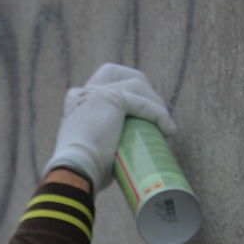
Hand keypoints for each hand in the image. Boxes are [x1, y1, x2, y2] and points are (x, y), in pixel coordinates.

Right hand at [44, 63, 176, 191]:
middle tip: (157, 111)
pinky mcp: (110, 97)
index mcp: (75, 102)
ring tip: (166, 125)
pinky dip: (159, 115)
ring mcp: (96, 92)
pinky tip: (169, 129)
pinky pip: (142, 103)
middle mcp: (83, 92)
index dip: (126, 92)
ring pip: (136, 85)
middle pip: (118, 72)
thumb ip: (106, 139)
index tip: (143, 112)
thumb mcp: (93, 148)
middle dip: (142, 86)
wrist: (75, 171)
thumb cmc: (85, 170)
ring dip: (155, 103)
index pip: (103, 83)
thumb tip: (127, 149)